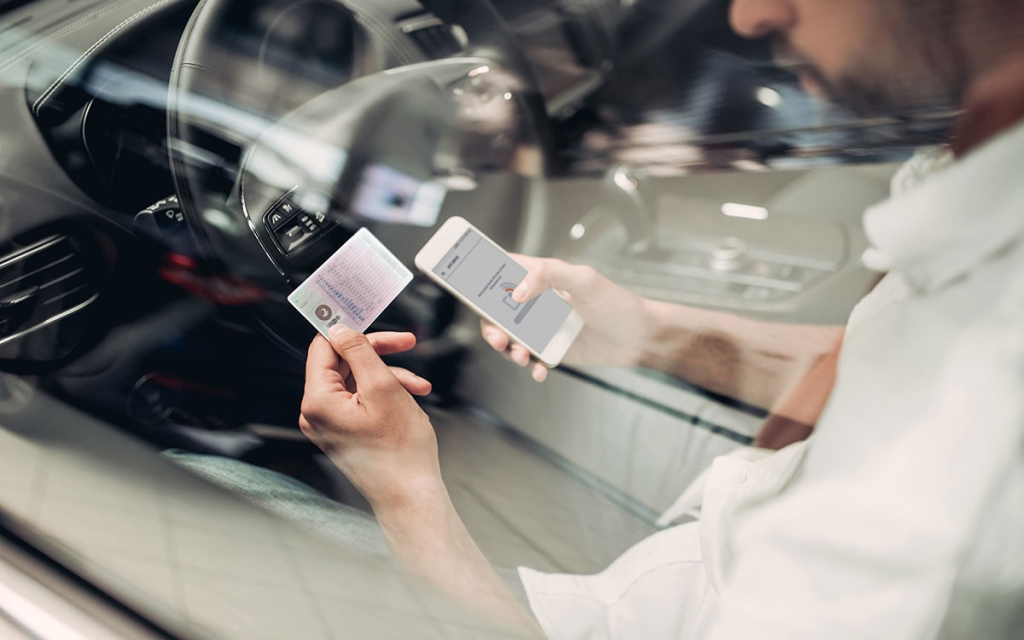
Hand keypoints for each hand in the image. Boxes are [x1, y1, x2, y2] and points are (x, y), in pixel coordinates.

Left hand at [299, 328, 441, 507]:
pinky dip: (385, 393)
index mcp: (318, 400)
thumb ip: (359, 352)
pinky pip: (360, 399)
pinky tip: (411, 396)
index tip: (363, 314)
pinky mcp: (343, 431)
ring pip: (357, 380)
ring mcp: (329, 424)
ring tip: (418, 384)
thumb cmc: (399, 453)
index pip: (323, 348)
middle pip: (342, 363)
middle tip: (405, 342)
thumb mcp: (383, 388)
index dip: (347, 329)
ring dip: (389, 376)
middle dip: (378, 354)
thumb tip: (340, 328)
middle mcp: (317, 412)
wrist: (410, 494)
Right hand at [480, 255, 652, 381]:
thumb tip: (517, 292)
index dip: (483, 275)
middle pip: (499, 311)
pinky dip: (530, 366)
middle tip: (497, 336)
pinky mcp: (552, 350)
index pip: (505, 271)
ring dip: (508, 348)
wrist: (641, 339)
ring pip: (511, 338)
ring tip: (520, 355)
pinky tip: (540, 370)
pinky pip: (531, 359)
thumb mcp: (584, 280)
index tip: (465, 282)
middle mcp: (540, 302)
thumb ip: (549, 276)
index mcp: (544, 278)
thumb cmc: (617, 304)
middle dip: (491, 325)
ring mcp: (544, 328)